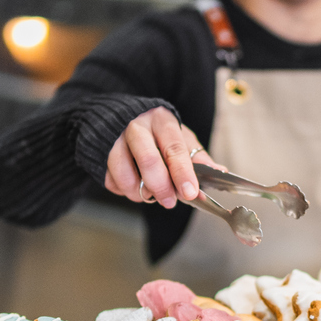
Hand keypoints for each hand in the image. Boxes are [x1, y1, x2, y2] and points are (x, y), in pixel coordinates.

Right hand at [104, 106, 224, 207]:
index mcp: (162, 120)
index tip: (191, 193)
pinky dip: (123, 190)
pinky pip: (110, 179)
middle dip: (161, 186)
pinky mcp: (100, 152)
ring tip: (149, 196)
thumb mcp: (181, 138)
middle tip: (170, 202)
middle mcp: (137, 126)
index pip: (174, 148)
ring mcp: (115, 138)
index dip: (183, 173)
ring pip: (124, 171)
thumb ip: (198, 158)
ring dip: (139, 192)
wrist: (121, 118)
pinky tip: (133, 187)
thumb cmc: (158, 133)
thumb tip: (220, 172)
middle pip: (148, 159)